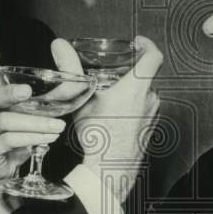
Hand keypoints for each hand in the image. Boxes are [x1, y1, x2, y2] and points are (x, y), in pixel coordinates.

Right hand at [0, 46, 65, 187]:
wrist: (8, 174)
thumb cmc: (23, 137)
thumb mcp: (41, 112)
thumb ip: (58, 89)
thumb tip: (68, 58)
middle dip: (8, 93)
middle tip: (28, 92)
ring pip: (4, 120)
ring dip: (33, 122)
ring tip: (57, 126)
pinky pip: (8, 140)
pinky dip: (30, 138)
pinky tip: (47, 139)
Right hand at [74, 36, 162, 202]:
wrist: (109, 171)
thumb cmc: (98, 137)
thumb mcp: (81, 98)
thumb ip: (70, 68)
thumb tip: (59, 45)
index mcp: (137, 87)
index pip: (154, 56)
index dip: (147, 44)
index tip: (138, 43)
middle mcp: (150, 100)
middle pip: (146, 77)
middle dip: (130, 73)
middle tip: (112, 74)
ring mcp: (153, 116)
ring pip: (144, 95)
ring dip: (131, 93)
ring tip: (109, 98)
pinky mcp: (151, 130)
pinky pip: (144, 112)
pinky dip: (133, 109)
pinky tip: (114, 118)